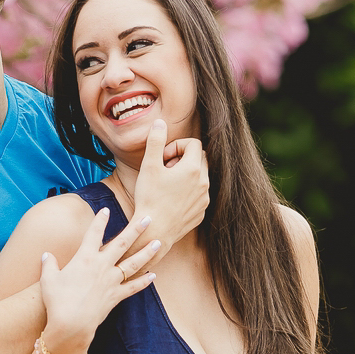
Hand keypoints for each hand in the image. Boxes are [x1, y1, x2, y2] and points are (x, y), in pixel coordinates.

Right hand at [38, 207, 158, 353]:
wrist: (71, 324)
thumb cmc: (57, 300)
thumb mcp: (48, 279)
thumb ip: (49, 264)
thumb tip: (46, 255)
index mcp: (84, 258)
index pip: (93, 234)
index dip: (100, 221)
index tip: (106, 210)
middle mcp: (101, 266)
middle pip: (122, 243)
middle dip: (135, 229)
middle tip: (148, 219)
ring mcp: (111, 281)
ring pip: (133, 263)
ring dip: (147, 252)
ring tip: (158, 242)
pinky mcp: (116, 296)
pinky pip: (133, 287)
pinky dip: (144, 281)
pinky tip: (153, 275)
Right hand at [133, 119, 208, 247]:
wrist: (154, 231)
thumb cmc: (150, 198)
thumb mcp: (149, 166)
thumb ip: (156, 141)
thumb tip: (160, 122)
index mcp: (193, 169)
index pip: (193, 143)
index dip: (176, 146)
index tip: (163, 158)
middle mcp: (204, 183)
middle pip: (200, 158)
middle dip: (183, 158)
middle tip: (165, 168)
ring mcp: (205, 199)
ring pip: (200, 177)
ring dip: (185, 175)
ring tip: (166, 184)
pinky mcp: (201, 212)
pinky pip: (199, 194)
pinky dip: (187, 191)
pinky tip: (170, 199)